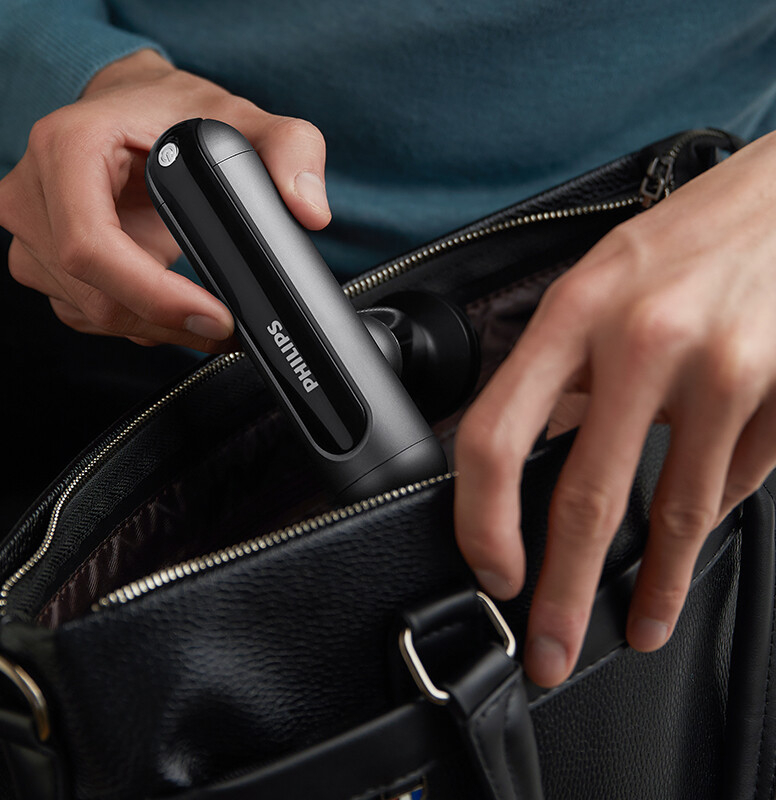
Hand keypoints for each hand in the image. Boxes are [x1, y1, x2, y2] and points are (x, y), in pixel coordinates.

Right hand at [0, 49, 330, 350]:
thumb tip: (310, 210)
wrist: (132, 108)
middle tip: (228, 328)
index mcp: (69, 149)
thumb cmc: (174, 110)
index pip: (91, 246)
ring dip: (156, 328)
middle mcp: (35, 194)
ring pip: (91, 315)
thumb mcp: (242, 116)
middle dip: (167, 322)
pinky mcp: (44, 262)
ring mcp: (31, 233)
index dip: (153, 294)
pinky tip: (173, 309)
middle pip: (93, 295)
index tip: (214, 316)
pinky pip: (88, 315)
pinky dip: (138, 322)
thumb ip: (291, 151)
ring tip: (209, 318)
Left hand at [454, 130, 775, 686]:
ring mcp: (720, 366)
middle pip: (585, 497)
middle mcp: (642, 338)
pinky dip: (710, 510)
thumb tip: (537, 458)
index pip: (497, 434)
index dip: (483, 517)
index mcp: (574, 311)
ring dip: (655, 580)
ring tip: (640, 622)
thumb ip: (566, 373)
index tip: (492, 569)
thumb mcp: (601, 284)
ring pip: (676, 508)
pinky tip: (696, 528)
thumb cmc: (689, 237)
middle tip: (548, 652)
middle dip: (562, 591)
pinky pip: (736, 479)